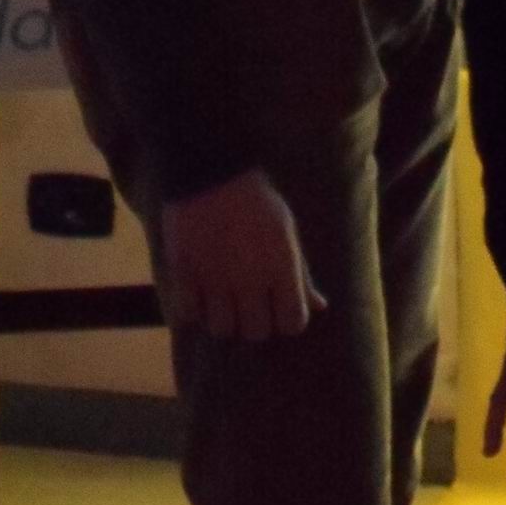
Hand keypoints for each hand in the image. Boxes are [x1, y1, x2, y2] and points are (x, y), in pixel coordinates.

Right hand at [157, 169, 324, 340]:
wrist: (212, 172)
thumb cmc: (257, 202)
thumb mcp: (288, 232)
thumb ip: (301, 274)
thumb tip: (320, 306)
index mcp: (282, 266)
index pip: (293, 323)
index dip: (288, 319)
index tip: (280, 308)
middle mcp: (250, 279)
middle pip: (256, 333)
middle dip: (256, 322)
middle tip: (250, 304)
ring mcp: (215, 279)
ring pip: (222, 329)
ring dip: (223, 318)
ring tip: (222, 298)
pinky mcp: (185, 274)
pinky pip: (188, 314)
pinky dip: (192, 309)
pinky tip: (198, 291)